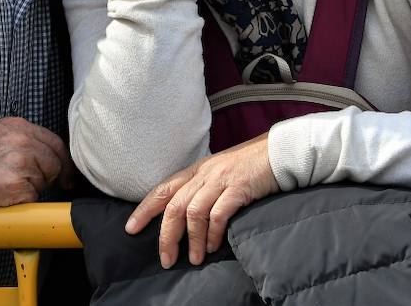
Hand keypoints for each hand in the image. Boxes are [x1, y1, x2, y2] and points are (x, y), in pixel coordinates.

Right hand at [0, 117, 73, 207]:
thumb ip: (17, 138)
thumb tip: (37, 152)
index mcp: (19, 127)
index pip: (56, 143)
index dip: (63, 161)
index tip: (66, 174)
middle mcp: (24, 142)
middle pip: (55, 165)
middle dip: (47, 178)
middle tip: (30, 185)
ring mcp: (22, 164)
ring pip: (43, 183)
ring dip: (30, 190)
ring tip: (5, 187)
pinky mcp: (15, 187)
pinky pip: (31, 200)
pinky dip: (20, 203)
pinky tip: (1, 196)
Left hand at [123, 134, 277, 268]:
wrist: (279, 152)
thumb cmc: (250, 166)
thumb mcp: (219, 172)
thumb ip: (202, 188)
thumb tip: (186, 216)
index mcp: (196, 169)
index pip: (162, 189)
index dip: (145, 209)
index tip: (131, 228)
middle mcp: (204, 173)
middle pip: (174, 205)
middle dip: (166, 235)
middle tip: (165, 258)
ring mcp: (221, 179)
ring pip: (194, 212)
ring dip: (192, 239)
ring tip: (194, 259)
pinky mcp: (239, 187)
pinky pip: (218, 213)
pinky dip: (213, 233)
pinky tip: (213, 246)